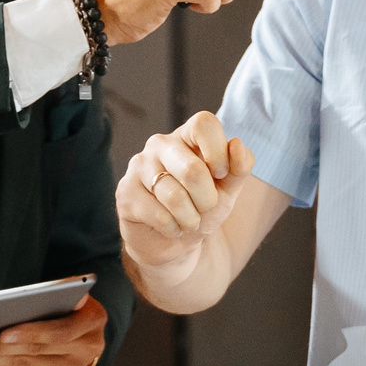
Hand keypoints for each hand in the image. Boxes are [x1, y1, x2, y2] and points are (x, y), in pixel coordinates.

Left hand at [0, 295, 106, 365]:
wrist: (83, 336)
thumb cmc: (67, 307)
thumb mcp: (68, 295)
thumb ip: (54, 294)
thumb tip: (19, 300)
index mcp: (92, 321)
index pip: (62, 331)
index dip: (32, 333)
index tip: (4, 333)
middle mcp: (85, 350)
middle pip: (36, 351)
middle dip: (0, 348)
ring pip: (22, 365)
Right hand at [118, 112, 256, 272]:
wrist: (176, 241)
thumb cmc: (203, 207)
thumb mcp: (229, 188)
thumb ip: (240, 166)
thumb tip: (237, 145)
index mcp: (187, 135)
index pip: (204, 124)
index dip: (219, 152)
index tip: (221, 175)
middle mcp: (160, 144)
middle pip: (193, 170)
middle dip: (207, 199)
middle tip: (205, 207)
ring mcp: (139, 166)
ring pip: (174, 197)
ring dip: (190, 219)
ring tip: (189, 221)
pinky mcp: (125, 193)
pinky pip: (159, 215)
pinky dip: (173, 229)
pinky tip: (171, 227)